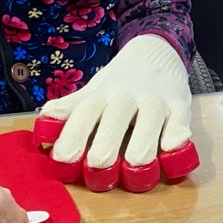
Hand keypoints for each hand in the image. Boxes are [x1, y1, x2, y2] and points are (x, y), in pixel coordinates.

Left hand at [40, 34, 191, 172]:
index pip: (82, 116)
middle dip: (104, 156)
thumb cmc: (118, 85)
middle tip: (99, 170)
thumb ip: (69, 110)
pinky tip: (168, 152)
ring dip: (139, 153)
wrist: (155, 52)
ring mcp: (155, 101)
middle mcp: (126, 98)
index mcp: (99, 96)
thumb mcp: (91, 93)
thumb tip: (42, 130)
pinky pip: (179, 128)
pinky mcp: (180, 105)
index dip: (71, 140)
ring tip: (134, 168)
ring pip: (147, 129)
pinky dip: (175, 142)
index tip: (64, 161)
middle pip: (112, 128)